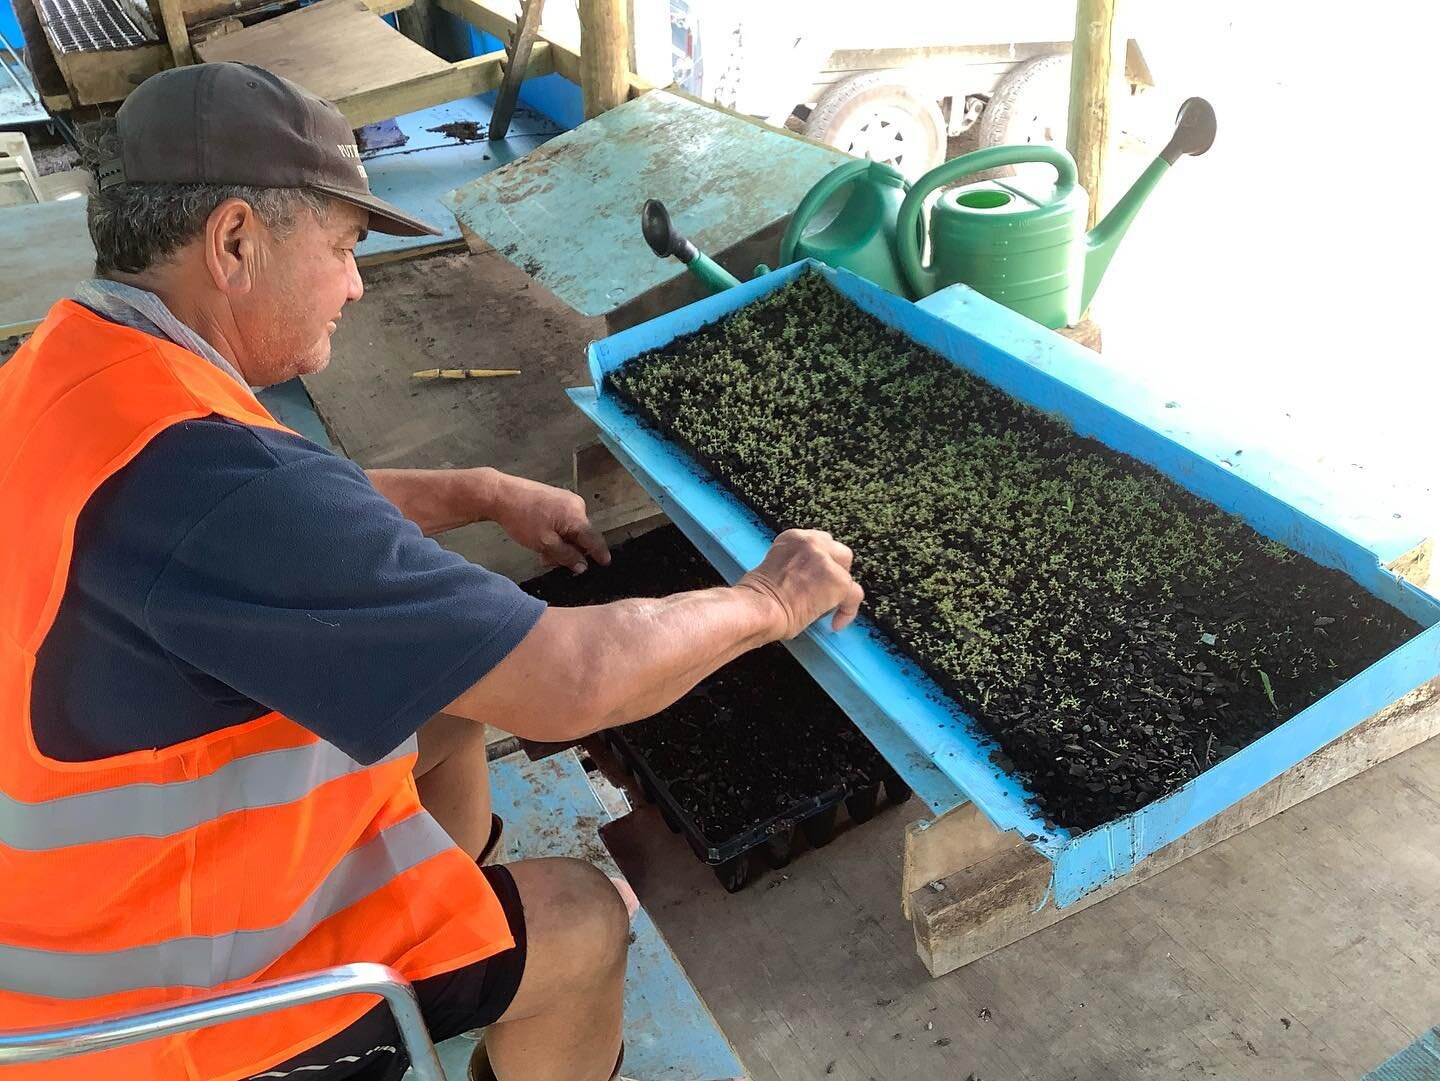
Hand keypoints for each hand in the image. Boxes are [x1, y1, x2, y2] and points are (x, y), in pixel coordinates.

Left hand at [489, 472, 610, 572]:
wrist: (501, 494)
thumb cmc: (522, 519)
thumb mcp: (545, 544)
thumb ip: (566, 556)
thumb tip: (583, 566)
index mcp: (577, 516)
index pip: (594, 539)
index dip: (599, 554)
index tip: (605, 564)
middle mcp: (577, 505)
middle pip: (581, 536)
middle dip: (569, 551)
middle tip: (550, 562)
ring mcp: (567, 500)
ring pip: (571, 530)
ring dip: (560, 544)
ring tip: (541, 553)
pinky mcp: (556, 498)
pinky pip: (564, 520)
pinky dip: (556, 533)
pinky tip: (542, 539)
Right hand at [737, 529, 863, 637]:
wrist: (758, 608)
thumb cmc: (756, 597)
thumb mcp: (773, 568)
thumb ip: (794, 567)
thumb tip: (806, 584)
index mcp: (793, 538)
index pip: (818, 544)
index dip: (820, 563)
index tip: (817, 577)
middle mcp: (811, 543)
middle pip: (837, 552)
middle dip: (834, 571)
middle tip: (825, 591)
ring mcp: (826, 560)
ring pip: (846, 572)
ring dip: (839, 589)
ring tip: (828, 606)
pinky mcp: (838, 581)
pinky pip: (854, 595)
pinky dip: (847, 611)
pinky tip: (836, 623)